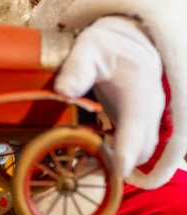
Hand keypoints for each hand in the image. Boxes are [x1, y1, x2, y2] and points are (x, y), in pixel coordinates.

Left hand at [54, 16, 164, 178]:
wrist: (130, 37)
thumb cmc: (108, 42)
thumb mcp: (88, 49)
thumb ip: (76, 69)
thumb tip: (64, 92)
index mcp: (139, 88)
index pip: (137, 124)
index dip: (128, 150)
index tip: (118, 172)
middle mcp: (150, 107)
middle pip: (142, 147)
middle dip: (119, 165)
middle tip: (86, 177)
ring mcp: (150, 116)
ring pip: (142, 151)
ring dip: (119, 164)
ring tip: (87, 172)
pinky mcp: (143, 122)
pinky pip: (136, 147)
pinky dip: (120, 157)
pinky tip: (94, 161)